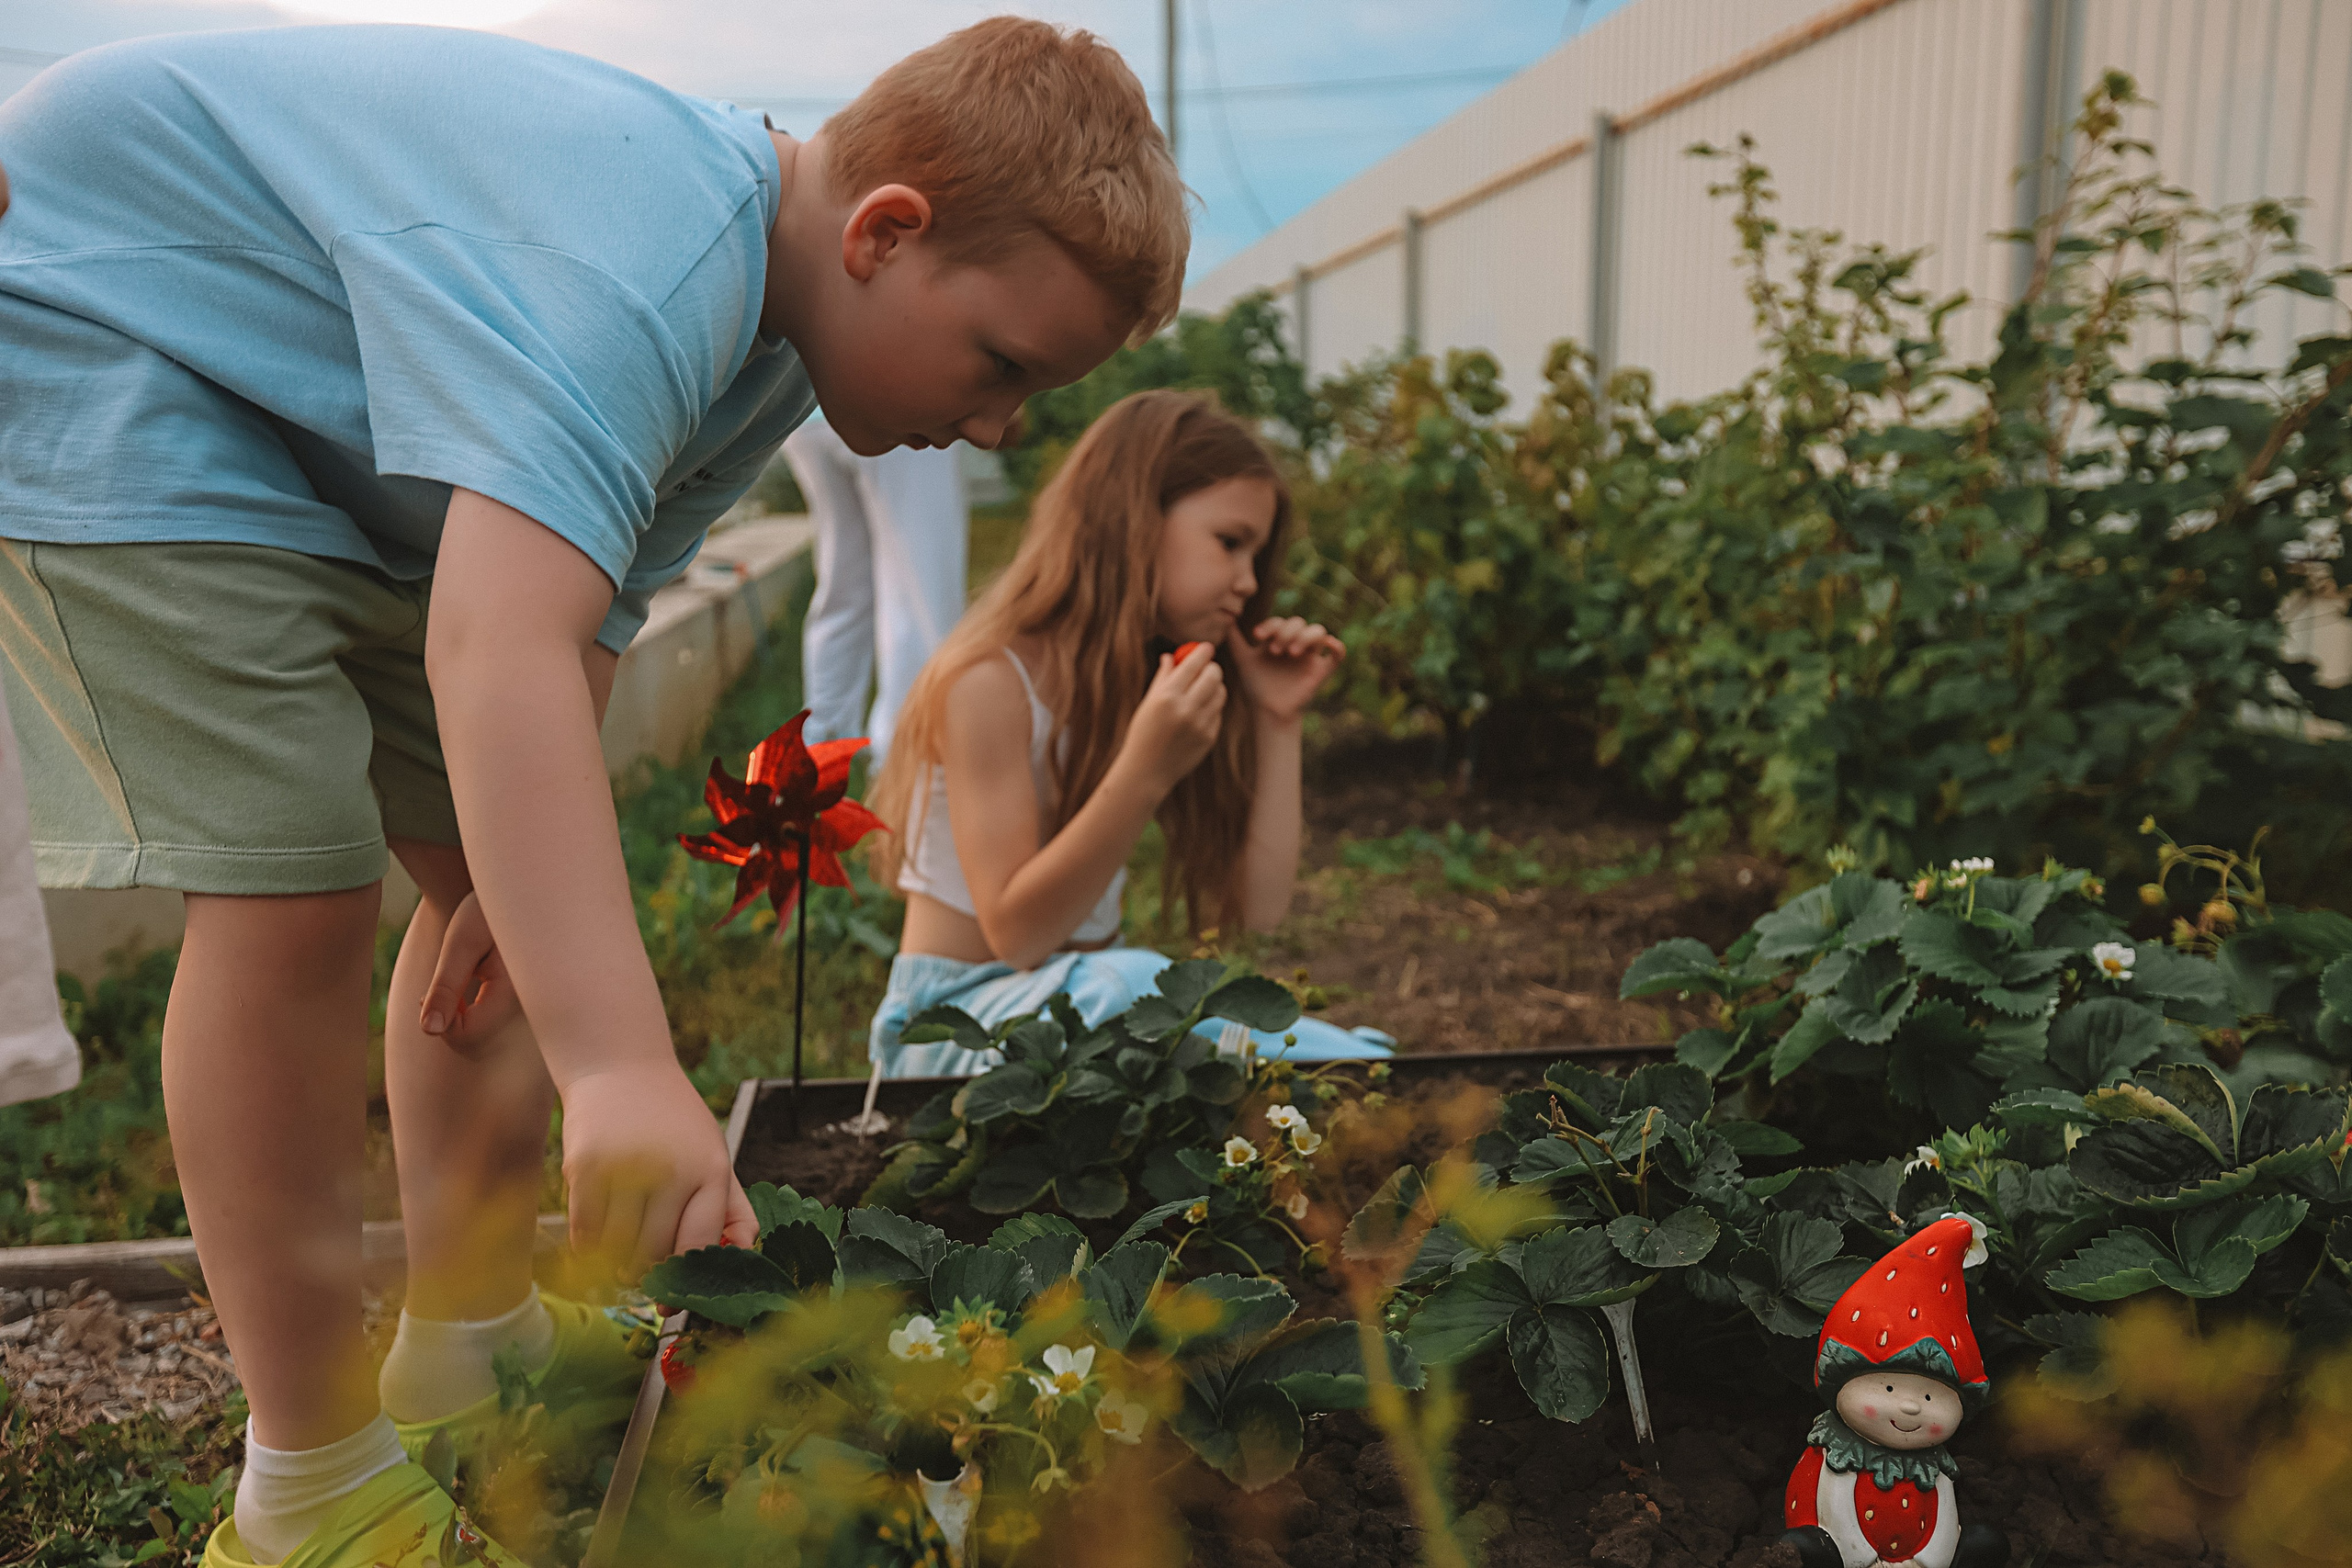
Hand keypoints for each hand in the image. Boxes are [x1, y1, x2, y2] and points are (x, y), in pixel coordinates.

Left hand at [419, 891, 519, 1048]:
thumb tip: (428, 1031)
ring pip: (484, 1029)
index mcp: (514, 992)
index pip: (466, 1036)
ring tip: (457, 978)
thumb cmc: (491, 907)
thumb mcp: (462, 942)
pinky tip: (473, 978)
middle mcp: (528, 1003)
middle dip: (450, 1019)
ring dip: (462, 1012)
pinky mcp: (525, 996)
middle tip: (438, 986)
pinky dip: (475, 1006)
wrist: (522, 885)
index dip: (439, 1020)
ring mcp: (529, 1001)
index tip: (428, 993)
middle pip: (477, 1039)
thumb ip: (445, 987)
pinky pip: (494, 1017)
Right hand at [560, 1064, 757, 1278]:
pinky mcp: (585, 1169)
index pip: (701, 1244)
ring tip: (621, 1257)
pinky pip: (585, 1234)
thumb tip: (744, 1255)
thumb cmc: (673, 1122)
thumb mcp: (715, 1154)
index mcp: (710, 1169)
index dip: (687, 1281)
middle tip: (643, 1277)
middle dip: (649, 1275)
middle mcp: (670, 1170)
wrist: (621, 1068)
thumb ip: (734, 1208)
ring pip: (618, 1249)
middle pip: (655, 1253)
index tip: (676, 1300)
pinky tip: (599, 1240)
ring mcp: (626, 1169)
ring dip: (617, 1265)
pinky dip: (590, 1248)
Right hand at [1121, 641, 1225, 790]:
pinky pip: (1217, 713)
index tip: (1206, 647)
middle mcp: (1186, 709)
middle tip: (1207, 668)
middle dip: (1212, 668)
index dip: (1202, 652)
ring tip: (1202, 690)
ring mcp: (1200, 725)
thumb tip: (1172, 656)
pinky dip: (1211, 707)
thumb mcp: (1148, 703)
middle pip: (1213, 675)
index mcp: (1167, 697)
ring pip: (1220, 693)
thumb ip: (1162, 677)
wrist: (1146, 771)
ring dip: (1214, 687)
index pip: (1192, 664)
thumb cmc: (1143, 733)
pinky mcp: (1209, 737)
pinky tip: (1198, 713)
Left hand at [1230, 617, 1343, 722]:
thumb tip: (1225, 620)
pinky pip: (1338, 655)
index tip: (1258, 636)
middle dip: (1286, 632)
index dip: (1271, 625)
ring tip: (1292, 652)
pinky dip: (1338, 647)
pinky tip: (1329, 644)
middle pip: (1299, 622)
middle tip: (1275, 651)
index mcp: (1280, 639)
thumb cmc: (1256, 686)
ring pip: (1318, 632)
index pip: (1280, 622)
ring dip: (1306, 636)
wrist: (1268, 711)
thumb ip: (1235, 641)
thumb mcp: (1244, 661)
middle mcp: (1296, 644)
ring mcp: (1310, 656)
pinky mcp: (1322, 671)